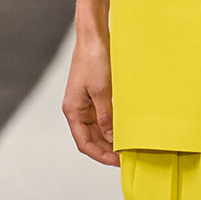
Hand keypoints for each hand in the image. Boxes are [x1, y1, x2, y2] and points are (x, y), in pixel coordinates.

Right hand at [62, 32, 118, 165]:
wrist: (93, 37)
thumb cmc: (94, 60)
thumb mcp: (102, 90)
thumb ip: (106, 116)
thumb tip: (111, 138)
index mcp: (72, 110)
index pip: (84, 143)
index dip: (100, 155)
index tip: (116, 162)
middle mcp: (76, 109)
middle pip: (90, 139)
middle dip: (107, 150)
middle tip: (127, 158)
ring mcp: (85, 103)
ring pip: (97, 130)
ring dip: (110, 140)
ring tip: (128, 147)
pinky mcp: (94, 96)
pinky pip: (102, 118)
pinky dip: (112, 127)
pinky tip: (125, 130)